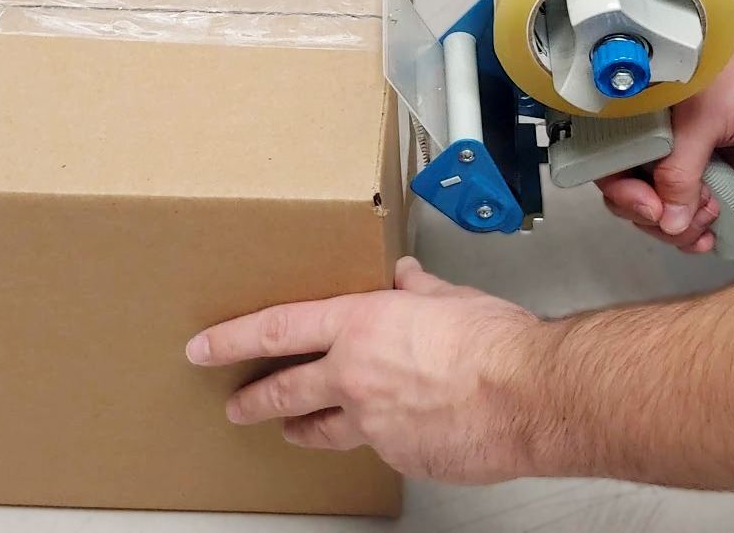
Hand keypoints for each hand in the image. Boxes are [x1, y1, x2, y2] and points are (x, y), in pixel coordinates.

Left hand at [184, 257, 545, 484]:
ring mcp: (374, 423)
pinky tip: (390, 432)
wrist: (529, 396)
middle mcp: (354, 377)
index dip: (232, 339)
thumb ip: (418, 289)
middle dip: (254, 399)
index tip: (204, 347)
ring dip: (302, 428)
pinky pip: (379, 447)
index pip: (276, 331)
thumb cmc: (494, 343)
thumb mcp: (449, 296)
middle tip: (236, 403)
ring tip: (291, 431)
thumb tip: (406, 277)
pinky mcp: (400, 456)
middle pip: (284, 391)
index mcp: (359, 326)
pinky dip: (378, 438)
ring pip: (322, 430)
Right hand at [597, 14, 733, 252]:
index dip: (622, 192)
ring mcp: (682, 167)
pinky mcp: (709, 184)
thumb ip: (680, 170)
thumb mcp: (703, 119)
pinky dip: (694, 234)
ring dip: (676, 230)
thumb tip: (669, 221)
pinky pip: (688, 219)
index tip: (651, 207)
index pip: (607, 166)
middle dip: (652, 217)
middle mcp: (654, 145)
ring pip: (657, 215)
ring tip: (707, 220)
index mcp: (637, 120)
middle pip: (628, 198)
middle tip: (680, 220)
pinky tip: (709, 235)